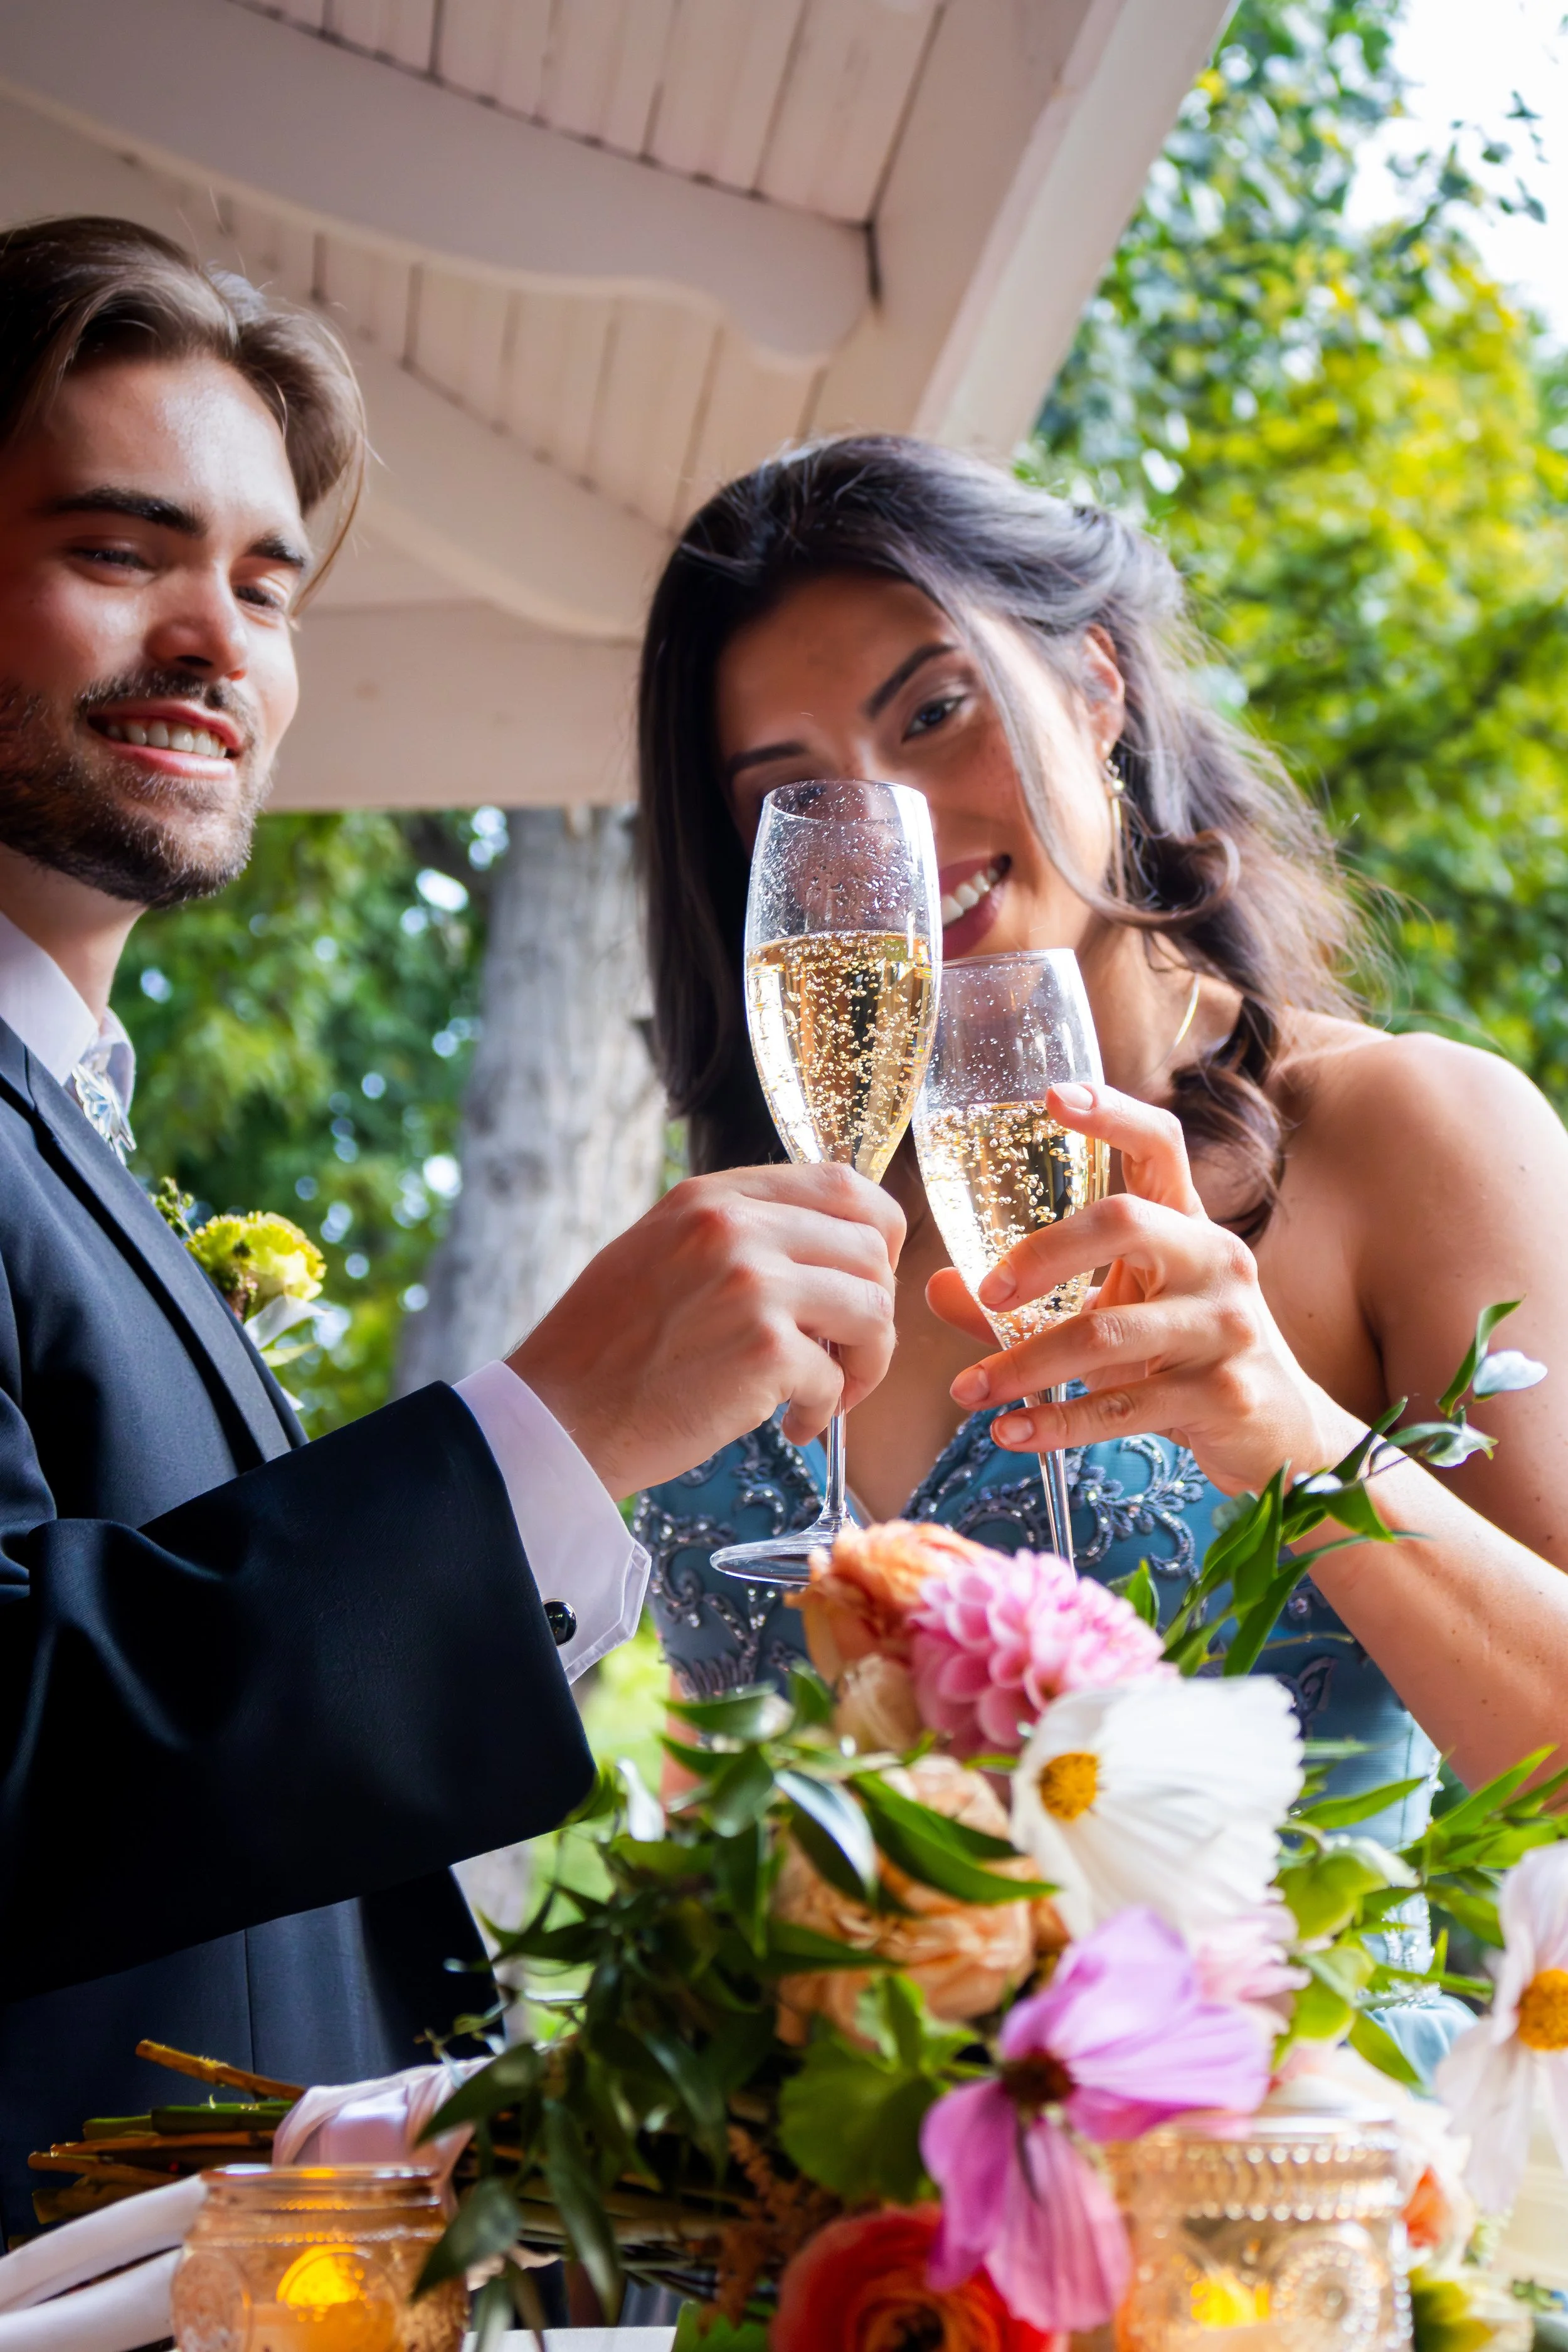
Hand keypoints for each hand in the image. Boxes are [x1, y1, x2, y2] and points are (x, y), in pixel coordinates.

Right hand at [510, 1164, 903, 1499]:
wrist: (558, 1418)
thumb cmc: (608, 1350)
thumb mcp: (662, 1253)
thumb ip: (737, 1235)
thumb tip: (826, 1247)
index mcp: (713, 1198)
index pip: (842, 1184)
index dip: (878, 1234)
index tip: (868, 1279)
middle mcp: (736, 1227)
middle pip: (871, 1248)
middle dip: (874, 1309)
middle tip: (845, 1356)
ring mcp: (753, 1284)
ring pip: (873, 1309)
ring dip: (864, 1363)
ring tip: (826, 1394)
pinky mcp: (763, 1351)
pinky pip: (835, 1378)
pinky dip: (822, 1411)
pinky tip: (789, 1426)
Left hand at [926, 1081, 1359, 1495]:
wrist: (1279, 1436)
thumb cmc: (1184, 1358)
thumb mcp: (1116, 1314)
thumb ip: (1034, 1299)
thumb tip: (939, 1287)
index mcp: (1188, 1224)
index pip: (1160, 1144)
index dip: (1111, 1112)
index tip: (1050, 1096)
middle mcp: (1215, 1261)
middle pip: (1124, 1222)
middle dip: (1042, 1254)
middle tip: (987, 1292)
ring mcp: (1225, 1327)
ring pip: (1108, 1332)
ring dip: (1024, 1365)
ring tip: (967, 1391)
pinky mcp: (1224, 1394)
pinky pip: (1123, 1406)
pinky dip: (1056, 1423)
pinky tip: (1010, 1434)